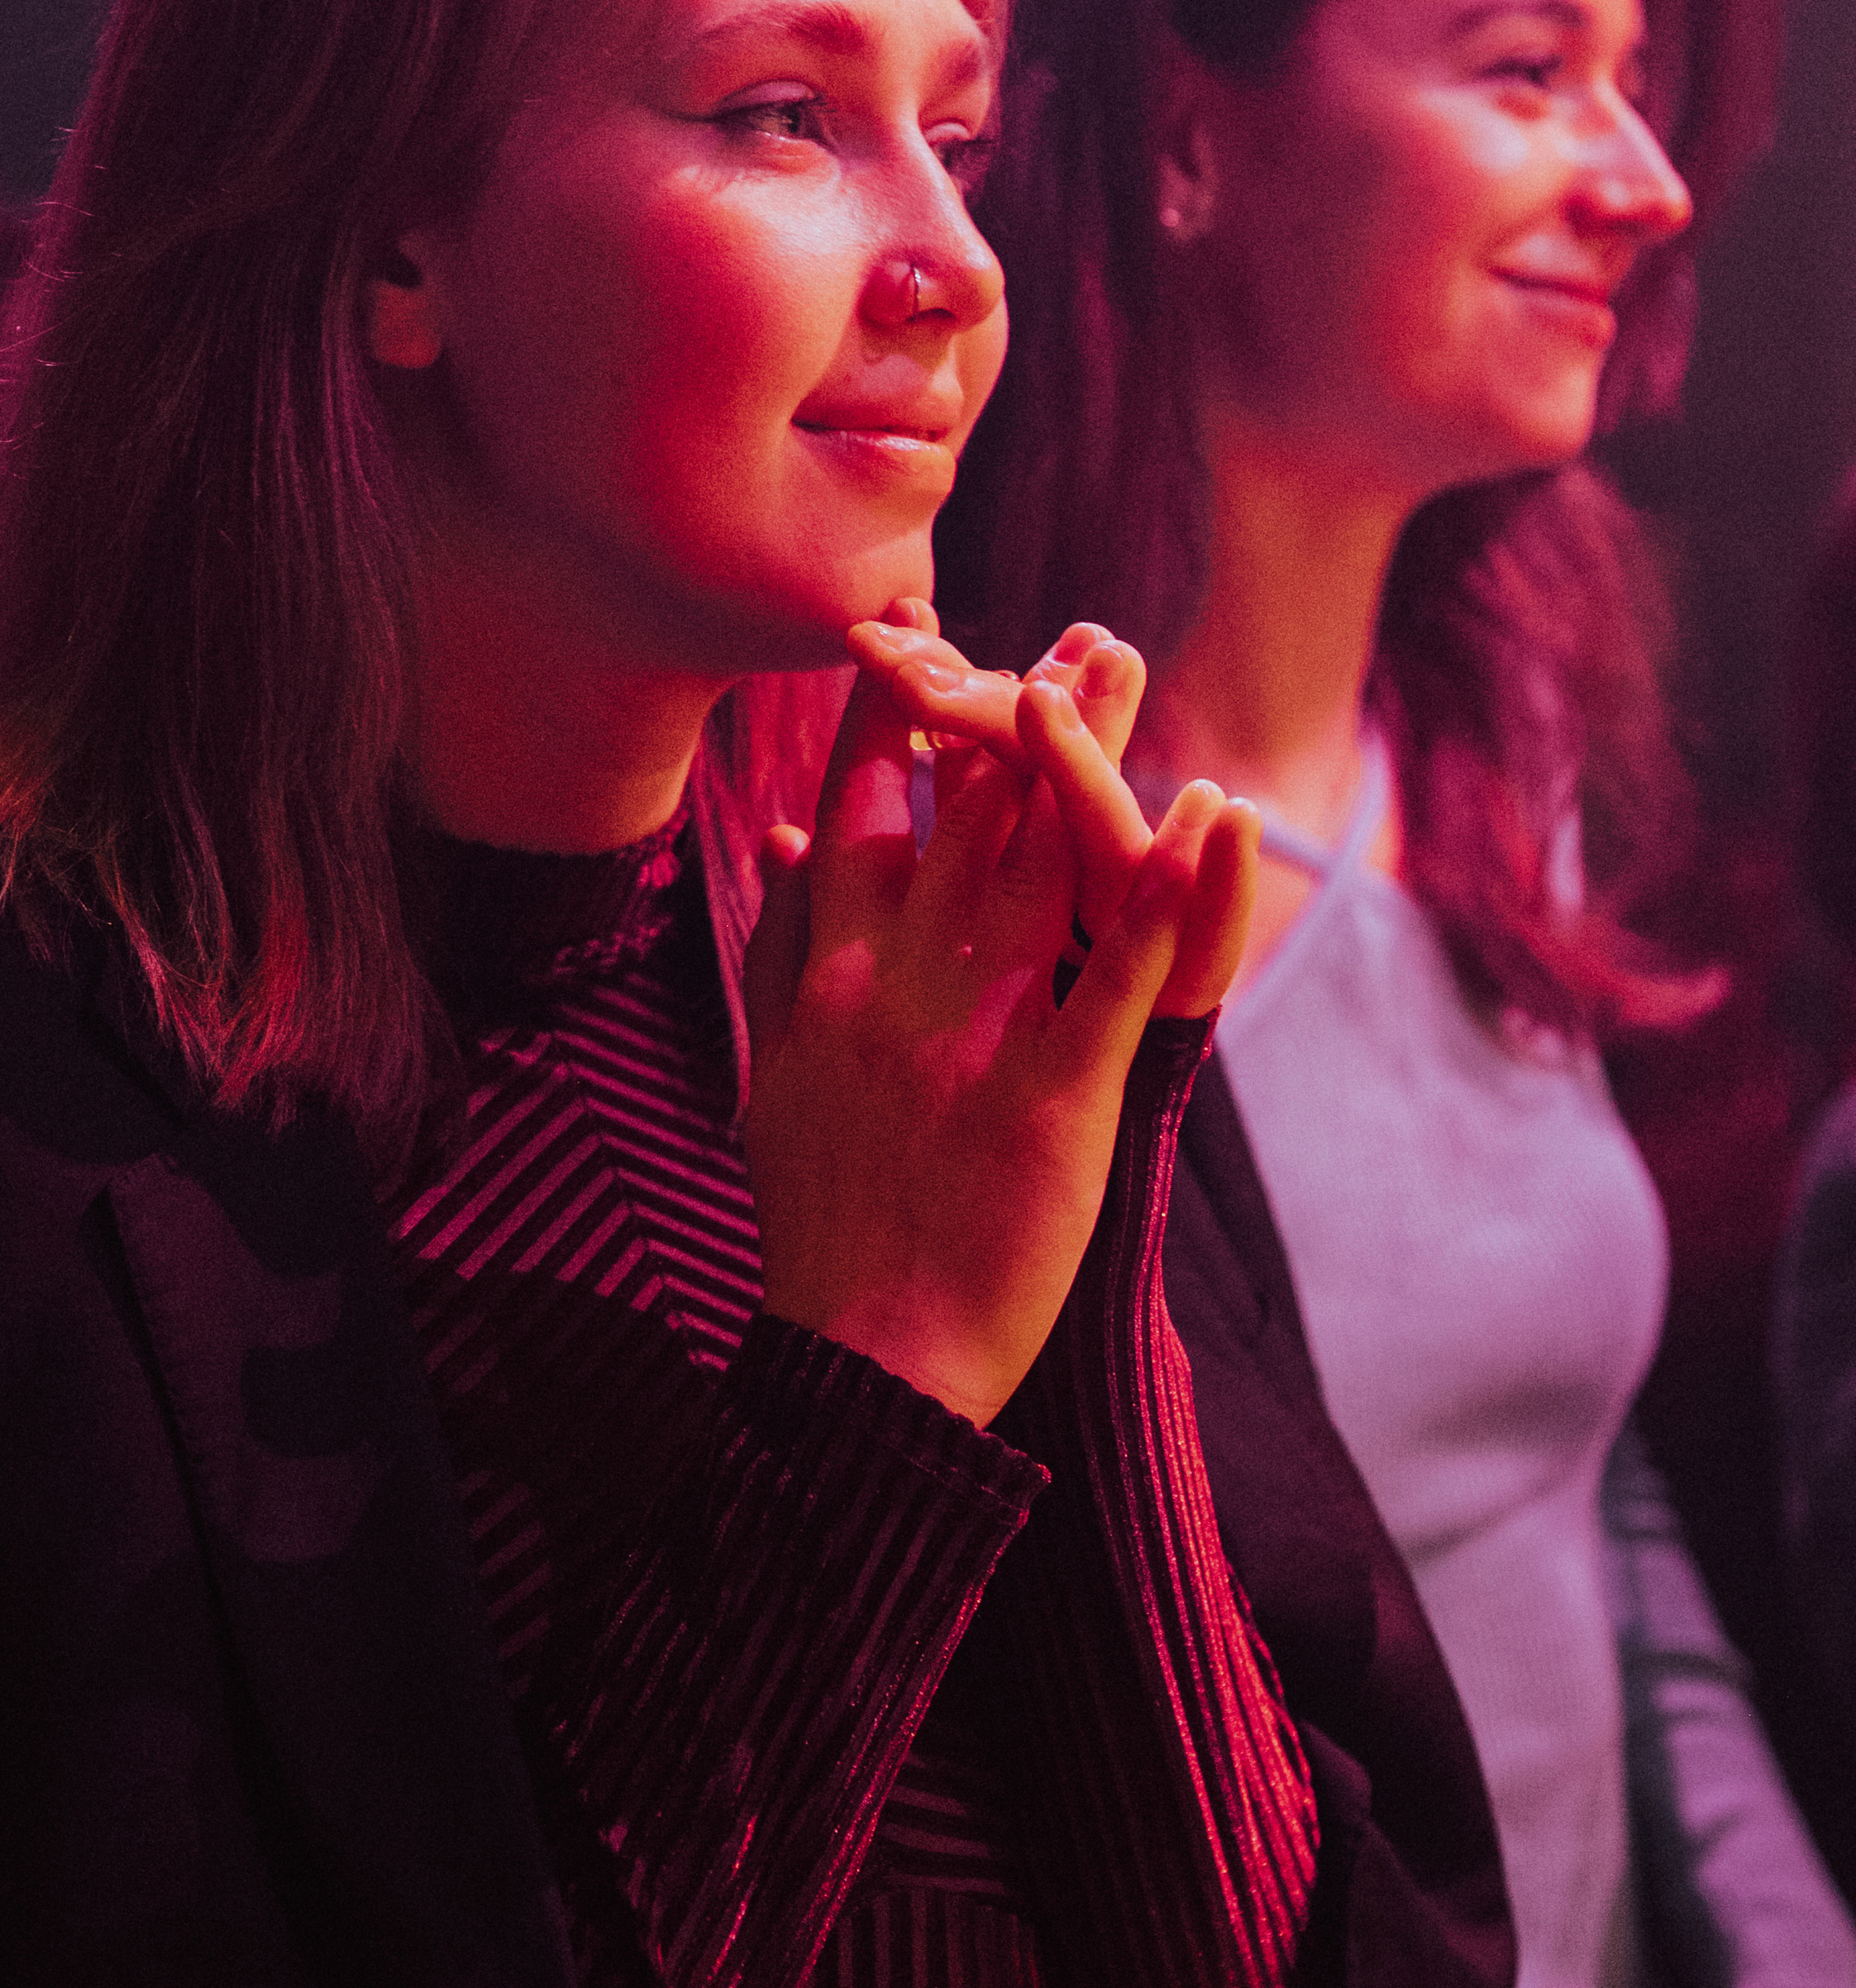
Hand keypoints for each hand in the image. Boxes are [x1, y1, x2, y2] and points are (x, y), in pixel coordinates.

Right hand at [743, 656, 1256, 1427]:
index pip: (865, 801)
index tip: (939, 633)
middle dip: (1025, 708)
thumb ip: (786, 945)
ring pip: (1040, 859)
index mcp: (828, 965)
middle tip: (1088, 632)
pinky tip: (1211, 824)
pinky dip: (1171, 898)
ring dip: (1094, 757)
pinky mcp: (1053, 1094)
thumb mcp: (777, 1062)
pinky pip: (1121, 978)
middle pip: (967, 809)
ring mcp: (974, 1029)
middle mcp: (894, 975)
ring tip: (1134, 664)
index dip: (906, 710)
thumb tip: (786, 841)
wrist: (862, 1355)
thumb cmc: (822, 1216)